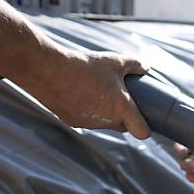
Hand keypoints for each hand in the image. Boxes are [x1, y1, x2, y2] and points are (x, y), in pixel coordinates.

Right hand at [17, 49, 150, 139]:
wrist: (47, 70)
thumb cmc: (85, 65)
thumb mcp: (115, 61)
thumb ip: (135, 65)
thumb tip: (146, 68)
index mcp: (121, 109)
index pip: (142, 132)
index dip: (145, 128)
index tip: (144, 120)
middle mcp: (106, 121)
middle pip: (122, 126)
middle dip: (124, 117)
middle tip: (121, 99)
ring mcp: (88, 124)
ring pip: (103, 123)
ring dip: (104, 114)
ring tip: (97, 92)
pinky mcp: (71, 122)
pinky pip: (85, 120)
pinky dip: (85, 111)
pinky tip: (79, 94)